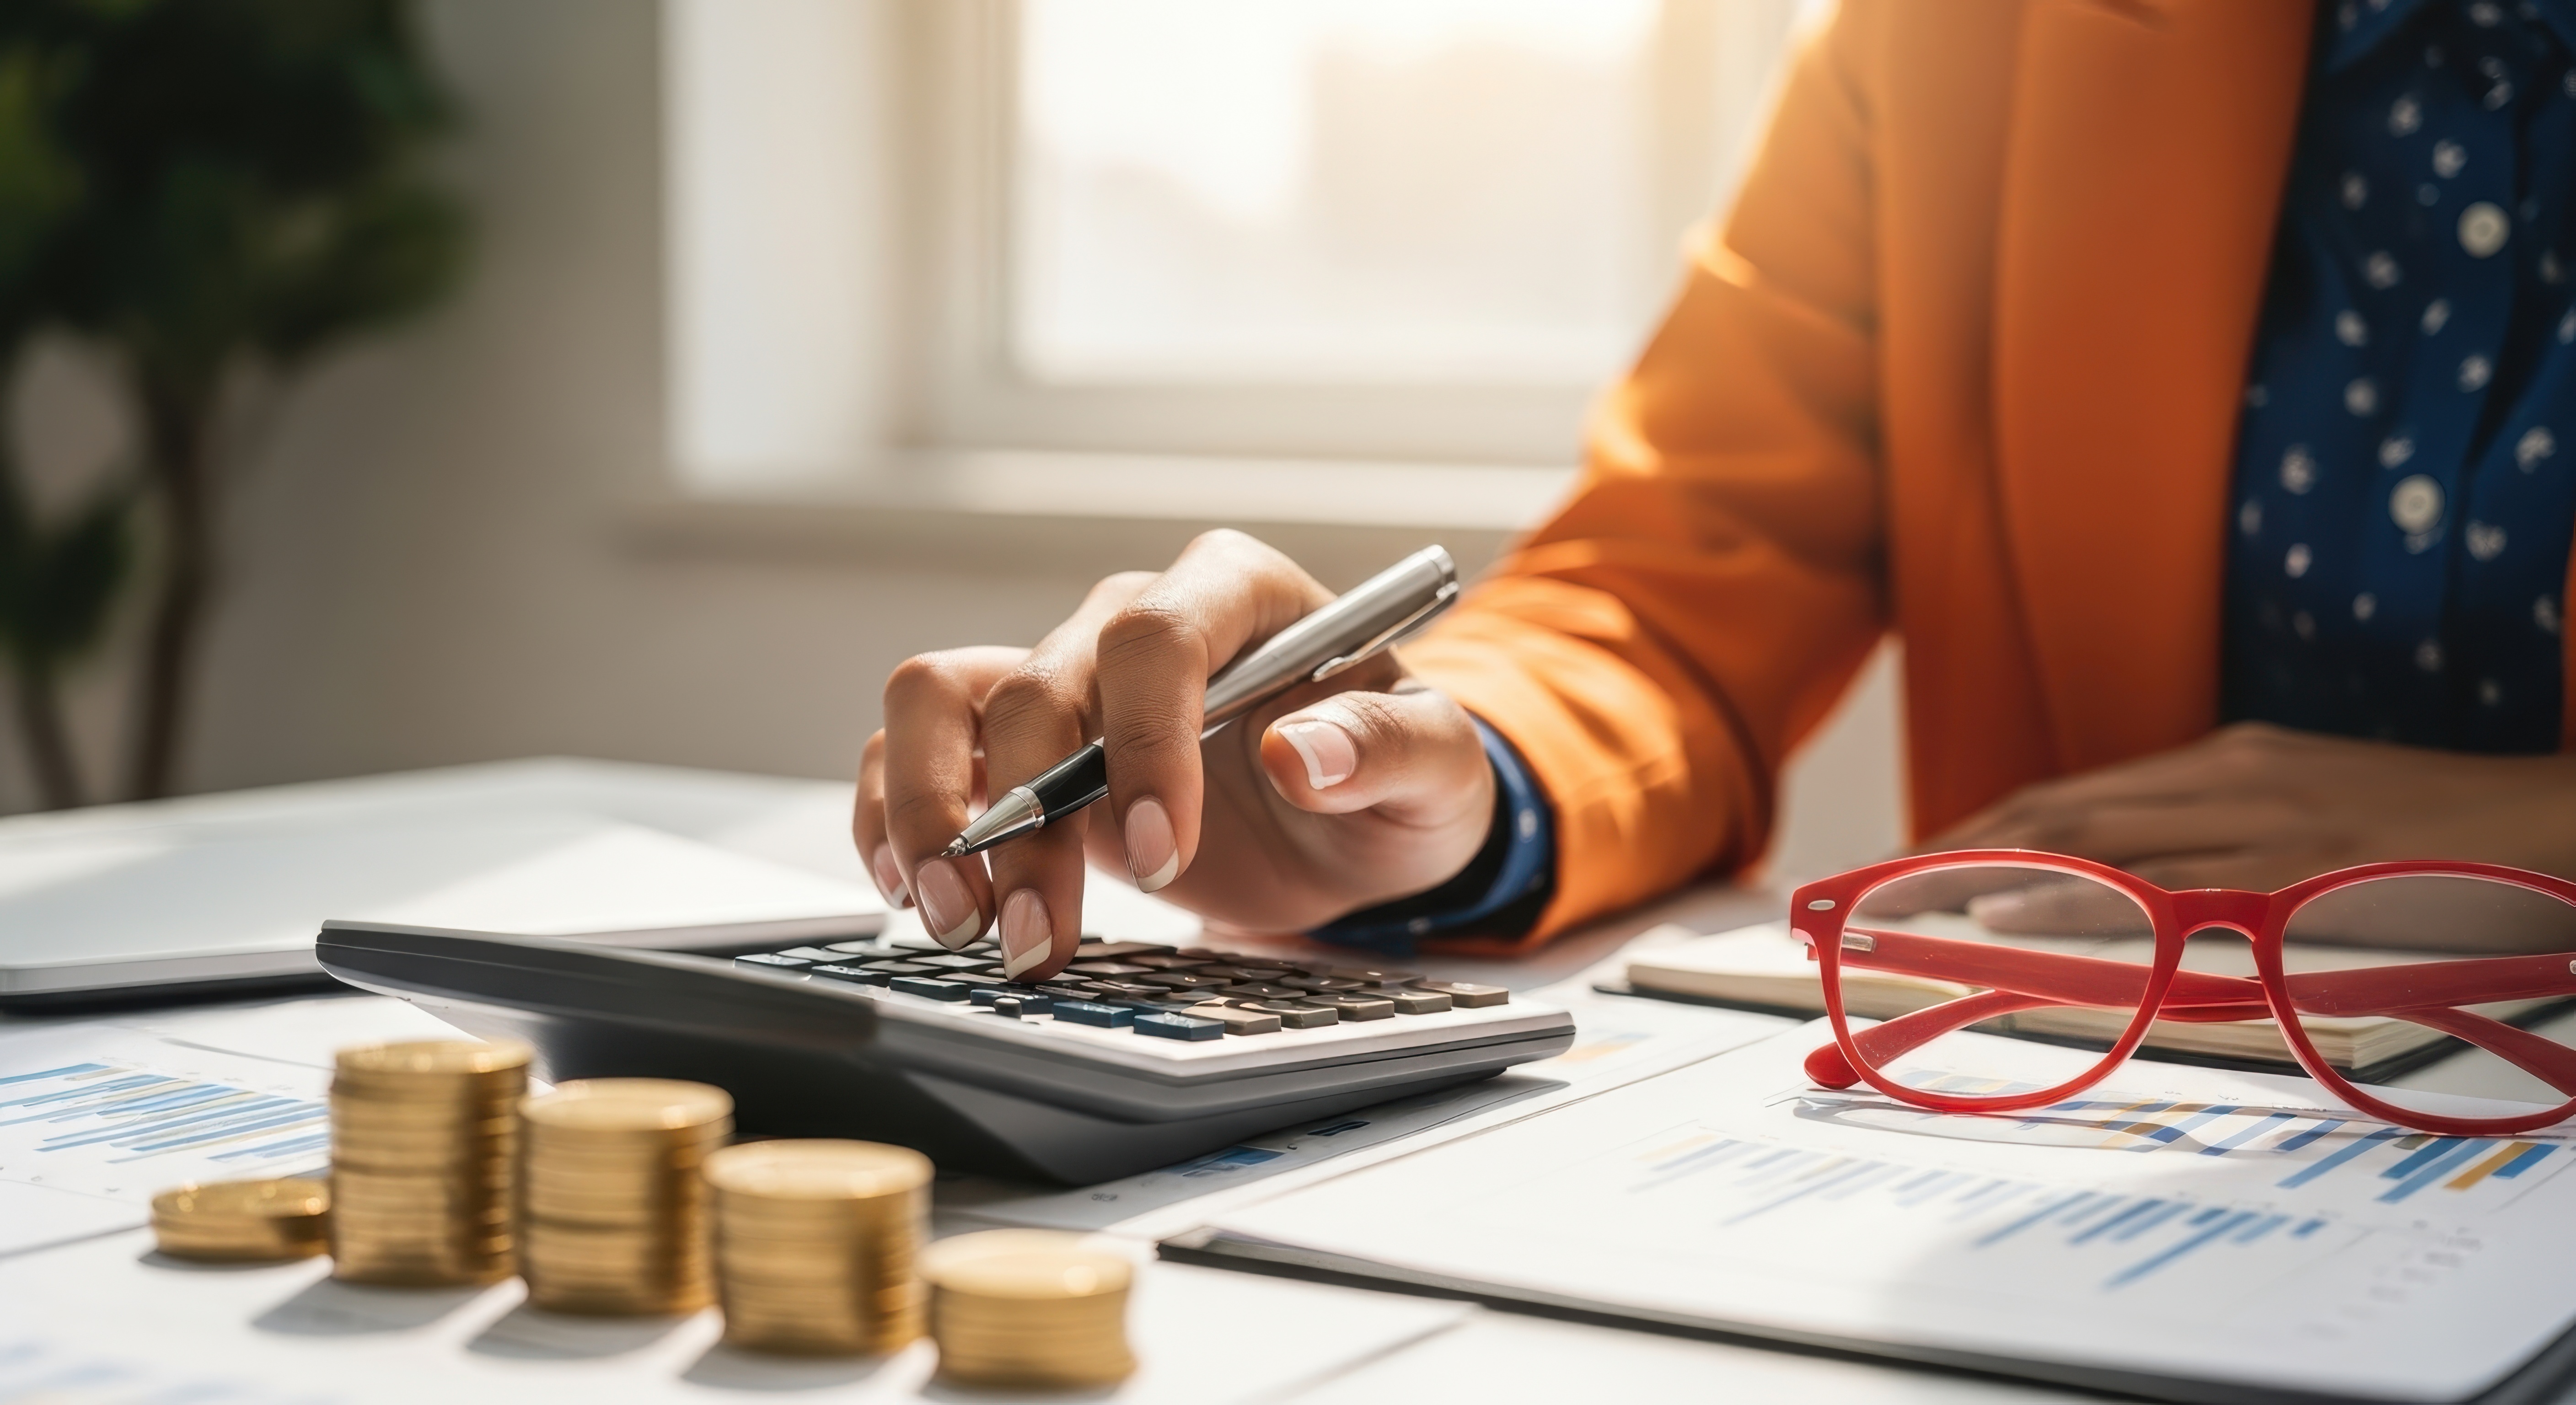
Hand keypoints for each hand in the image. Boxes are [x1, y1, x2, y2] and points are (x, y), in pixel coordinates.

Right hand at [853, 531, 1496, 980]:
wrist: (1357, 822)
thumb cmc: (1393, 778)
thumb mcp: (1438, 769)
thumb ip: (1388, 749)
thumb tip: (1304, 753)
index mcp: (1237, 595)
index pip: (1158, 639)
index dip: (1143, 742)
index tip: (1158, 854)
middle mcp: (1133, 623)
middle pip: (1037, 685)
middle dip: (1028, 821)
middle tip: (1041, 936)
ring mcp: (1067, 682)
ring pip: (943, 699)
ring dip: (933, 813)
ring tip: (960, 921)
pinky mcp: (1022, 751)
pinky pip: (922, 749)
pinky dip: (897, 815)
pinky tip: (922, 894)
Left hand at [1924, 722, 2575, 948]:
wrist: (2560, 819)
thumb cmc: (2430, 842)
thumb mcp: (2305, 833)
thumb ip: (2218, 853)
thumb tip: (2128, 894)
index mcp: (2221, 769)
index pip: (2064, 802)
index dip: (1966, 834)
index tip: (1889, 870)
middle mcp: (2225, 780)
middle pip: (2051, 817)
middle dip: (1939, 856)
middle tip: (1851, 897)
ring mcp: (2259, 821)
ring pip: (2086, 848)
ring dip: (1974, 879)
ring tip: (1884, 908)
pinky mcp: (2296, 870)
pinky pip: (2163, 891)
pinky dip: (2071, 902)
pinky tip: (2002, 916)